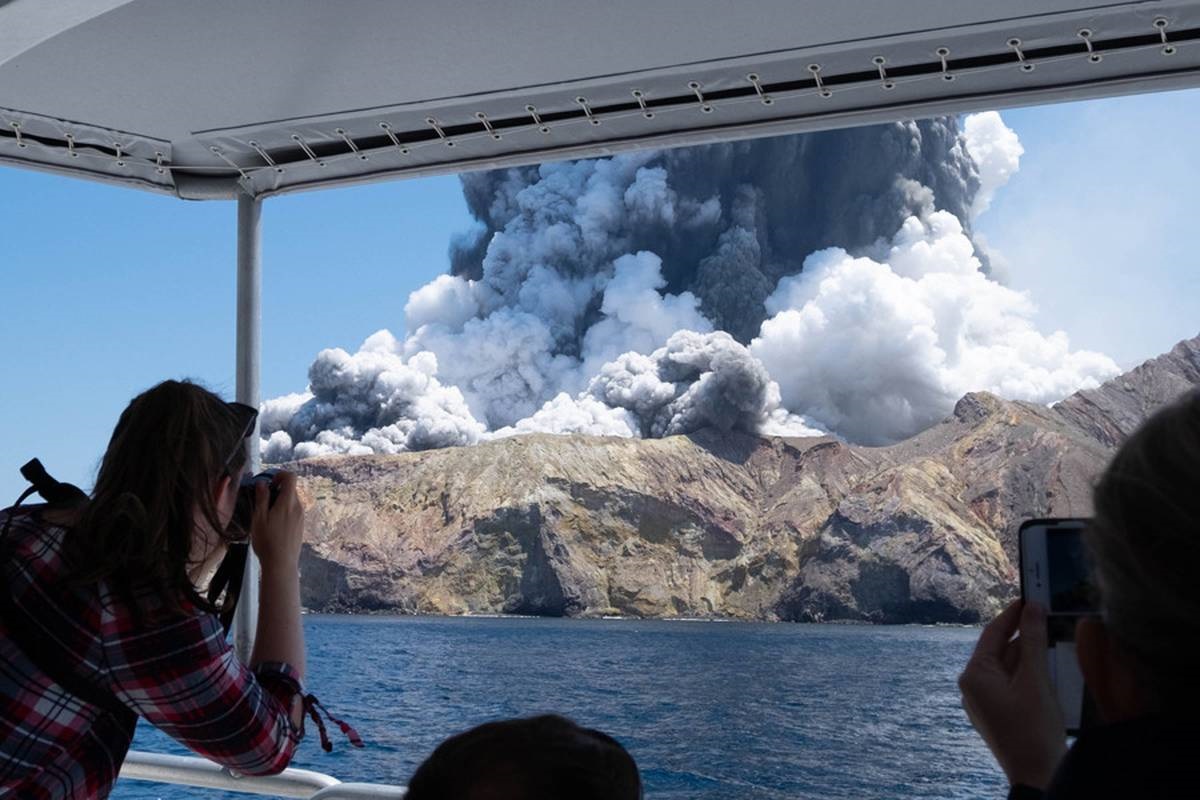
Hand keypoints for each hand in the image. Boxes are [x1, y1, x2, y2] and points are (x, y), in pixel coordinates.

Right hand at [249, 471, 303, 569]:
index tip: (268, 483)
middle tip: (262, 501)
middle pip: (291, 489)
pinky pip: (293, 511)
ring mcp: (301, 517)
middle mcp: (298, 507)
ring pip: (292, 501)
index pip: (291, 477)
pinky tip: (274, 525)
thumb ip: (262, 498)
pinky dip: (284, 511)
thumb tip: (262, 483)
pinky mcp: (301, 526)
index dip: (279, 475)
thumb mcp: (259, 518)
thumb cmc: (267, 541)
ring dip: (280, 501)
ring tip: (266, 515)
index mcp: (288, 502)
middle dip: (277, 490)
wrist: (281, 563)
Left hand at [959, 600, 1066, 789]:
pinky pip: (1012, 684)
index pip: (992, 633)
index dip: (1012, 614)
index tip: (1029, 596)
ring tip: (1053, 637)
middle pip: (1000, 650)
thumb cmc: (1034, 729)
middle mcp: (973, 687)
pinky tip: (1049, 668)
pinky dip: (1029, 673)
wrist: (1038, 776)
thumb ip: (1033, 641)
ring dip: (1029, 655)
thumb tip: (1033, 608)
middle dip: (1024, 635)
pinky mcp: (998, 714)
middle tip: (1047, 615)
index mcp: (974, 675)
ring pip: (1008, 668)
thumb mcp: (1036, 680)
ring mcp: (984, 702)